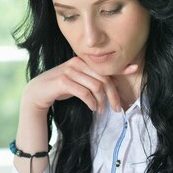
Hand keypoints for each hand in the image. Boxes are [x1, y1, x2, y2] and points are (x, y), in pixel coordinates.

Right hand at [21, 56, 137, 113]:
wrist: (37, 93)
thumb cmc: (59, 88)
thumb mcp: (77, 82)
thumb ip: (91, 81)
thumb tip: (109, 88)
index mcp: (81, 61)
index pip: (104, 67)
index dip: (120, 68)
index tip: (135, 69)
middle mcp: (76, 63)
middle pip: (103, 78)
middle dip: (112, 95)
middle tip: (116, 108)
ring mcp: (69, 71)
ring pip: (95, 86)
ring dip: (101, 102)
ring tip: (101, 110)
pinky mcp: (63, 81)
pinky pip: (84, 93)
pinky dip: (91, 102)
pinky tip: (92, 108)